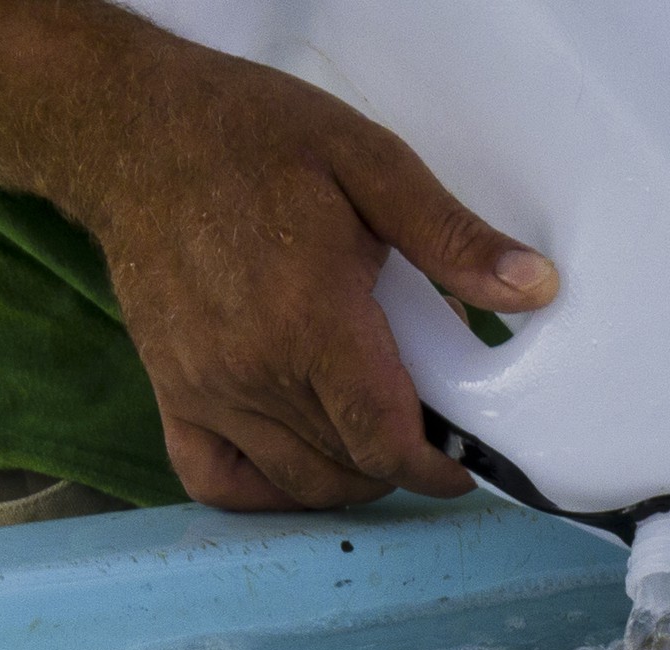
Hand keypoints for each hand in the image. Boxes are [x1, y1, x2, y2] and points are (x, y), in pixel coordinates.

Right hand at [84, 40, 558, 510]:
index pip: (385, 439)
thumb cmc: (250, 139)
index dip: (434, 467)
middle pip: (349, 465)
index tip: (461, 462)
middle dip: (400, 463)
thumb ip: (450, 236)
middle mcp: (254, 372)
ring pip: (294, 481)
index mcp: (312, 321)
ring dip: (347, 481)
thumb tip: (533, 287)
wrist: (136, 137)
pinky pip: (217, 481)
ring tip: (375, 447)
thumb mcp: (367, 161)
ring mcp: (207, 393)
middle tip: (426, 432)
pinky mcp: (173, 396)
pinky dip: (264, 493)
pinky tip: (297, 468)